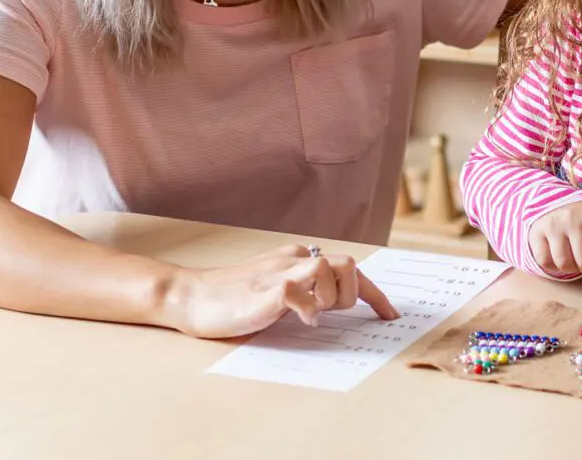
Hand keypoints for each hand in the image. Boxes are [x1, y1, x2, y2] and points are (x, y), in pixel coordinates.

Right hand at [165, 244, 399, 338]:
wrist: (191, 297)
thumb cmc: (232, 300)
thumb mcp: (276, 293)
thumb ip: (303, 292)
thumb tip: (332, 305)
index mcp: (299, 261)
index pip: (349, 270)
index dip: (375, 294)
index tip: (390, 315)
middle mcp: (294, 260)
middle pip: (349, 265)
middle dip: (352, 295)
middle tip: (330, 315)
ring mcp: (281, 272)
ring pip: (331, 269)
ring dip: (331, 298)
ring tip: (310, 315)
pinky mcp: (266, 289)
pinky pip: (299, 291)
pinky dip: (308, 308)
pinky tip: (302, 320)